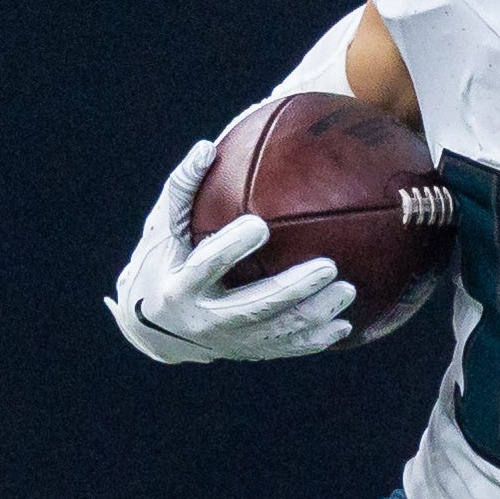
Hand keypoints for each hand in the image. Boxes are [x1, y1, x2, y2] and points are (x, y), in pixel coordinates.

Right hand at [106, 139, 354, 363]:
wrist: (152, 325)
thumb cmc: (163, 260)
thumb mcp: (163, 227)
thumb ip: (183, 189)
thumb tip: (206, 147)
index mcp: (180, 286)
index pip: (206, 266)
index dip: (231, 248)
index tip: (260, 224)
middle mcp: (204, 320)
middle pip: (252, 307)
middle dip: (291, 290)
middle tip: (328, 266)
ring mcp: (228, 342)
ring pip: (276, 332)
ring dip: (314, 314)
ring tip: (348, 290)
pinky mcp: (247, 351)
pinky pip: (284, 348)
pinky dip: (313, 340)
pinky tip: (345, 327)